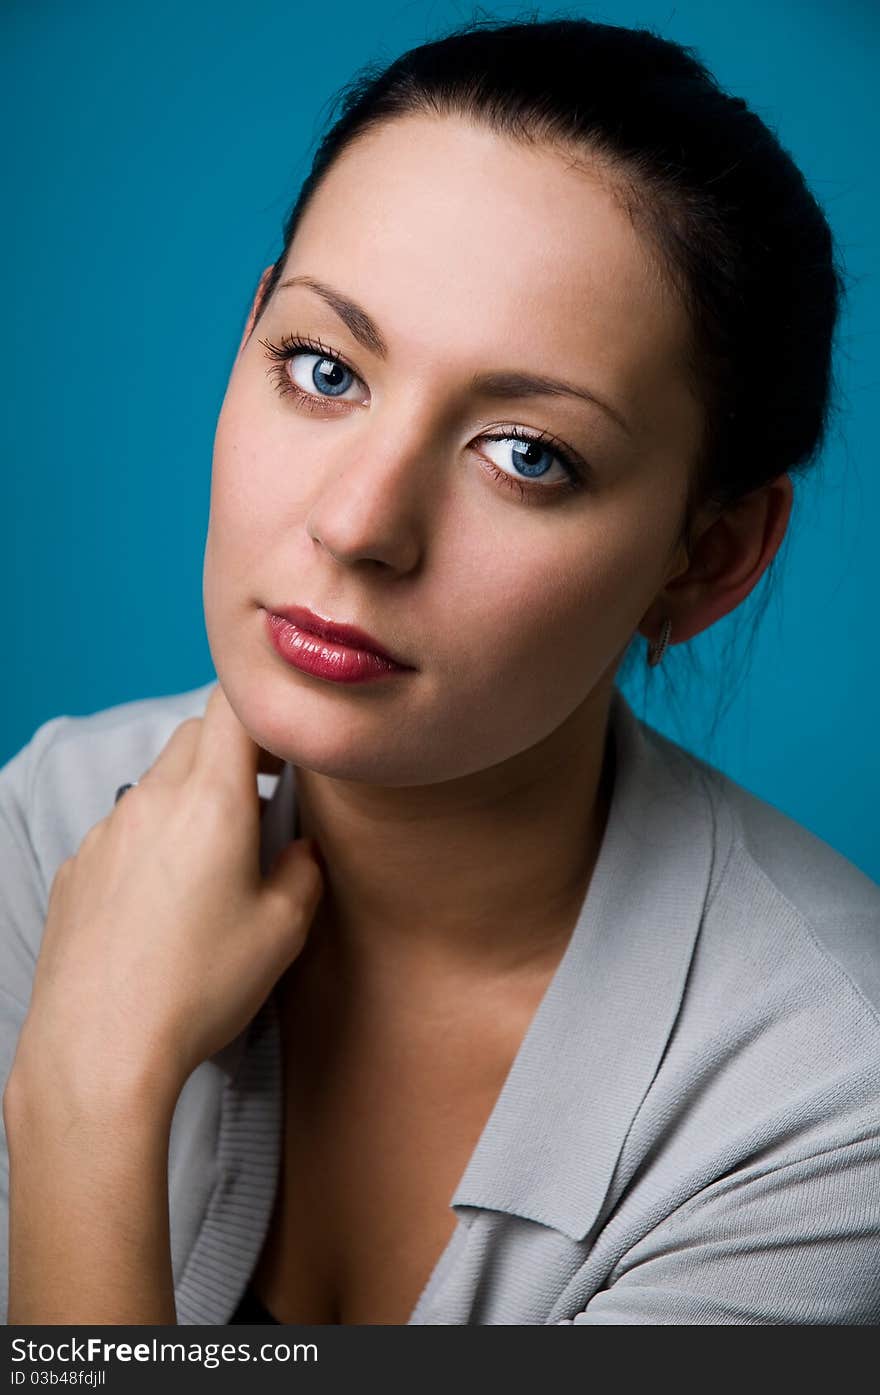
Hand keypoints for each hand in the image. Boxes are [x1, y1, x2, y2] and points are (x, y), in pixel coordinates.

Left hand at [10, 683, 323, 1112]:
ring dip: (192, 798)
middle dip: (234, 753)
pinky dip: (153, 839)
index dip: (267, 714)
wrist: (98, 1048)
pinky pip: (124, 827)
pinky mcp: (77, 867)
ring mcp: (106, 832)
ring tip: (215, 863)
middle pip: (195, 736)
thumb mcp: (282, 931)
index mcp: (210, 801)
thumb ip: (304, 872)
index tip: (288, 754)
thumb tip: (301, 850)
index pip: (233, 705)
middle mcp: (151, 801)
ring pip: (157, 782)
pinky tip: (166, 901)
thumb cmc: (198, 988)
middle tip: (264, 803)